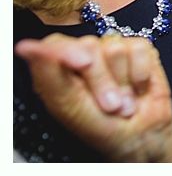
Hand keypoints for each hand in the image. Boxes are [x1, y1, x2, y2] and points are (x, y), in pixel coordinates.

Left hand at [15, 33, 171, 161]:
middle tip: (108, 105)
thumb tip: (25, 46)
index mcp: (61, 67)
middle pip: (89, 44)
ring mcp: (113, 49)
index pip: (57, 42)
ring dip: (122, 83)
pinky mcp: (140, 50)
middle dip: (102, 80)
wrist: (139, 136)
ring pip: (115, 48)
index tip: (82, 64)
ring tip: (123, 101)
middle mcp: (86, 54)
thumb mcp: (66, 107)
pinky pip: (139, 49)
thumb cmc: (99, 127)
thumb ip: (47, 74)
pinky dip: (140, 75)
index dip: (69, 50)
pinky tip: (138, 89)